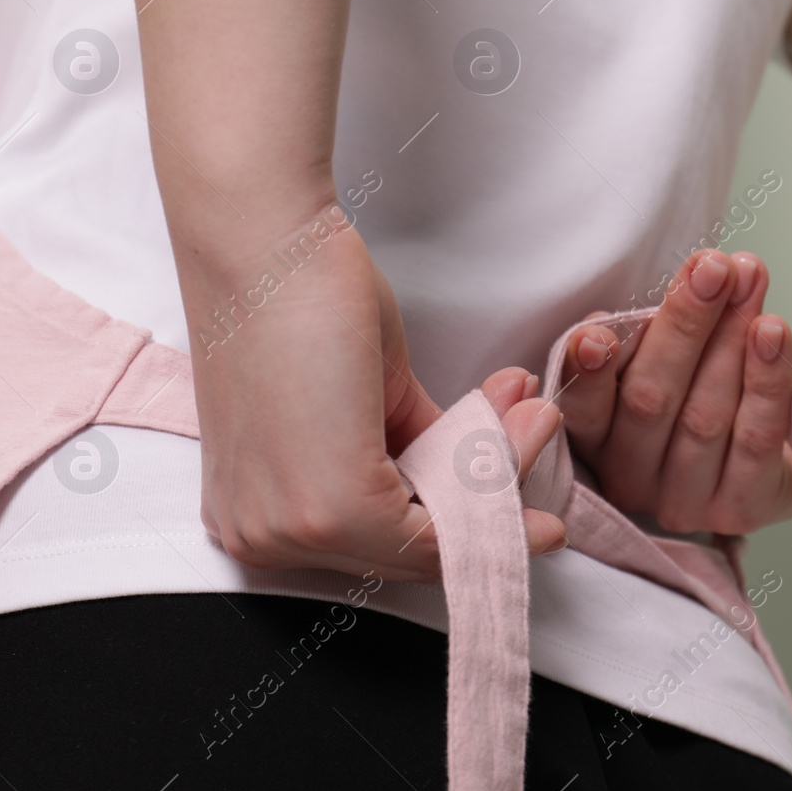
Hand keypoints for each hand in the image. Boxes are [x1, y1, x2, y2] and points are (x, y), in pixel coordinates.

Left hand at [191, 215, 566, 581]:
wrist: (267, 237)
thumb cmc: (296, 294)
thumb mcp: (370, 396)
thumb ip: (419, 451)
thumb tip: (486, 472)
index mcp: (254, 516)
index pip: (378, 545)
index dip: (462, 521)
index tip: (521, 508)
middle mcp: (262, 537)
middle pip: (410, 553)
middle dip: (493, 494)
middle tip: (537, 432)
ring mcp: (291, 531)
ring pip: (431, 541)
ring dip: (501, 475)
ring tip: (532, 415)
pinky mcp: (330, 509)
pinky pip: (437, 527)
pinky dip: (492, 476)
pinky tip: (518, 422)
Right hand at [555, 249, 791, 535]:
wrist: (789, 433)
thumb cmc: (711, 382)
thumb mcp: (667, 355)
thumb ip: (644, 338)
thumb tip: (621, 315)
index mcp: (597, 443)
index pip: (584, 410)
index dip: (587, 374)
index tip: (597, 332)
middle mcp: (632, 482)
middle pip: (651, 401)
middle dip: (682, 326)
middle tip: (710, 268)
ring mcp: (686, 504)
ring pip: (705, 416)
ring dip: (730, 337)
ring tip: (749, 278)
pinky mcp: (742, 511)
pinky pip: (756, 438)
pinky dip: (767, 378)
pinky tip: (773, 331)